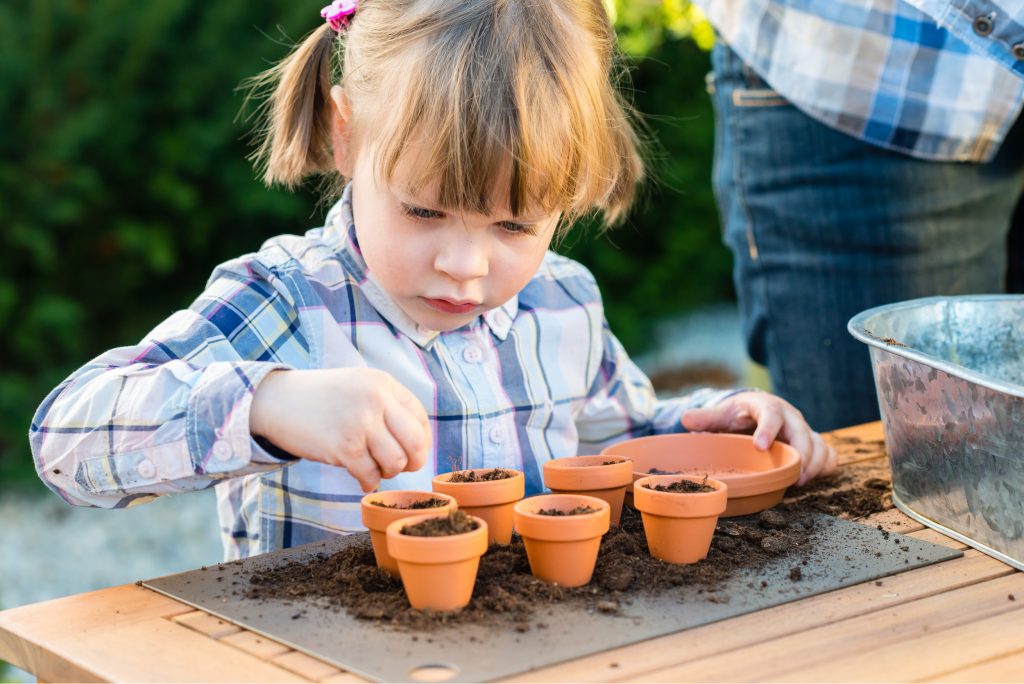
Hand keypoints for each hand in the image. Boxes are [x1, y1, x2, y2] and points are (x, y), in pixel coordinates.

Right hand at [249, 368, 430, 491]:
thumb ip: (388, 404)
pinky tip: (361, 478)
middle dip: (413, 461)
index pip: (420, 418)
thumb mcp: (359, 386)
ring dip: (388, 472)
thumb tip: (418, 441)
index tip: (411, 452)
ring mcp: (361, 422)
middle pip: (415, 442)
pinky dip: (369, 482)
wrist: (277, 400)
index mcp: (383, 383)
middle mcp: (376, 399)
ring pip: (395, 462)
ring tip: (373, 468)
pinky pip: (371, 474)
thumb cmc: (321, 397)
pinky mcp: (344, 446)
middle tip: (400, 467)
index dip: (421, 441)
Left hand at [680, 391, 835, 485]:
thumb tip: (685, 419)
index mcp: (766, 406)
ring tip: (800, 482)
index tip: (759, 446)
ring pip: (819, 444)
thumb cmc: (738, 415)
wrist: (757, 411)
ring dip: (814, 463)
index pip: (771, 414)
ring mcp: (803, 430)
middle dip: (801, 453)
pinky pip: (828, 453)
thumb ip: (706, 418)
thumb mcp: (722, 414)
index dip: (767, 429)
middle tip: (792, 475)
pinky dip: (825, 465)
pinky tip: (813, 478)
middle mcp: (789, 416)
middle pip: (803, 432)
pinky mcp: (813, 442)